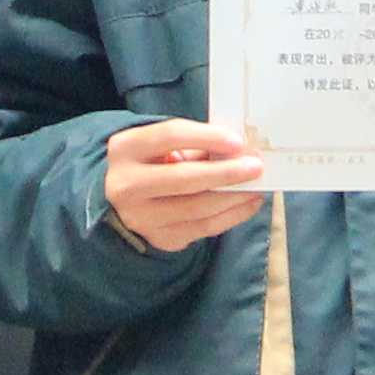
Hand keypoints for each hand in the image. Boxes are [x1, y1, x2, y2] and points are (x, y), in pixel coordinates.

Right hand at [103, 119, 268, 253]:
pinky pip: (204, 228)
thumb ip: (194, 145)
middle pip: (184, 178)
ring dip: (234, 197)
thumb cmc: (150, 162)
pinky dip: (232, 215)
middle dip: (225, 173)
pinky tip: (248, 203)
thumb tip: (240, 149)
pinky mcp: (159, 239)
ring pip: (197, 208)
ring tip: (257, 186)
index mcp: (125, 149)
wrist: (117, 200)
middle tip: (256, 167)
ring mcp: (141, 218)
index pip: (169, 136)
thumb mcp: (160, 145)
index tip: (237, 141)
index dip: (206, 137)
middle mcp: (126, 185)